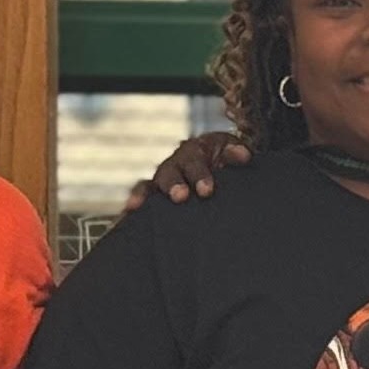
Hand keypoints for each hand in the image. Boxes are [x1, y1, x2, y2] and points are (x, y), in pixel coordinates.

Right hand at [124, 132, 254, 211]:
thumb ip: (236, 152)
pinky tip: (125, 216)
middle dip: (173, 185)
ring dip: (143, 195)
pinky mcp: (153, 197)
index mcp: (195, 152)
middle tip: (180, 197)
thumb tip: (243, 156)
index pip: (195, 161)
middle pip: (168, 173)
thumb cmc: (225, 161)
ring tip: (136, 206)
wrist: (217, 167)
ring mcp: (161, 182)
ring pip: (148, 185)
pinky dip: (132, 206)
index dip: (199, 175)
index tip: (206, 191)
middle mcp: (174, 165)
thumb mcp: (233, 152)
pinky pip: (140, 200)